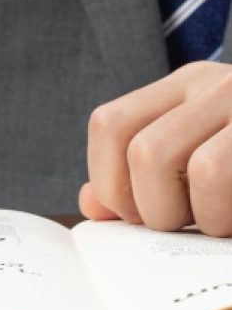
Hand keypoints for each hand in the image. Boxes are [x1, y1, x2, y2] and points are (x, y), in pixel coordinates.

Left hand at [79, 61, 231, 236]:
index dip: (108, 181)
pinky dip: (219, 217)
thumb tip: (90, 204)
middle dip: (152, 209)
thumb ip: (143, 179)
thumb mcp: (203, 161)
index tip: (136, 213)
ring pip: (181, 165)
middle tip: (185, 223)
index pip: (109, 124)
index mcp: (189, 86)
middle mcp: (215, 86)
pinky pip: (215, 177)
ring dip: (192, 217)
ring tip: (218, 222)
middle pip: (140, 150)